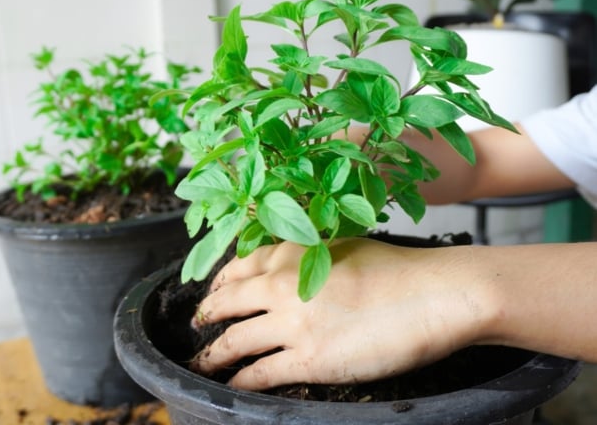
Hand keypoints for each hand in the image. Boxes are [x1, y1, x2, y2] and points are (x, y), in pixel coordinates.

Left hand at [190, 238, 495, 390]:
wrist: (434, 294)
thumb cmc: (398, 270)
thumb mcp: (343, 246)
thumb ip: (306, 255)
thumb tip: (285, 268)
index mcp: (291, 252)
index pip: (238, 266)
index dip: (218, 282)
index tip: (213, 292)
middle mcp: (283, 284)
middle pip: (226, 302)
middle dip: (205, 315)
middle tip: (197, 324)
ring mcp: (293, 322)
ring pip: (233, 340)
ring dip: (212, 354)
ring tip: (202, 362)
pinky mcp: (309, 359)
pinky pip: (259, 374)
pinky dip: (239, 381)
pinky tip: (232, 385)